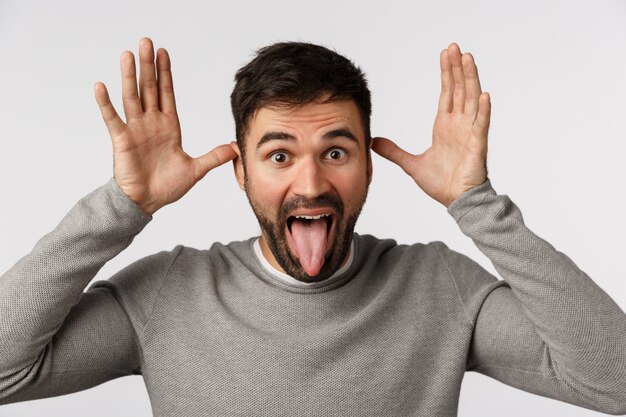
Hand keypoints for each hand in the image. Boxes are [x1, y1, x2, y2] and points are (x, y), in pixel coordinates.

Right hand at [94, 37, 236, 215]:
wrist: (146, 202)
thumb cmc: (166, 187)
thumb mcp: (196, 170)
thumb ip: (214, 157)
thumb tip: (235, 149)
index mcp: (168, 126)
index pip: (167, 93)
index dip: (165, 73)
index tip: (164, 53)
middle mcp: (151, 123)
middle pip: (149, 88)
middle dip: (149, 65)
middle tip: (146, 42)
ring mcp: (135, 129)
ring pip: (132, 97)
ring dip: (129, 76)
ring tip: (128, 55)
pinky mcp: (122, 140)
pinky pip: (113, 118)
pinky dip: (105, 103)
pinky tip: (101, 85)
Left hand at [371, 43, 490, 207]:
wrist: (455, 201)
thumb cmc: (441, 183)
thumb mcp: (411, 164)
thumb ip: (393, 151)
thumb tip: (373, 141)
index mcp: (446, 126)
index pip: (447, 93)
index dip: (447, 74)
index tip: (445, 55)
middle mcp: (459, 125)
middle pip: (459, 89)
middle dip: (457, 68)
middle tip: (454, 47)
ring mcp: (470, 133)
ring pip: (472, 100)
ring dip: (470, 79)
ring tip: (468, 58)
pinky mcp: (477, 146)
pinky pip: (482, 125)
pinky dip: (483, 110)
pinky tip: (483, 94)